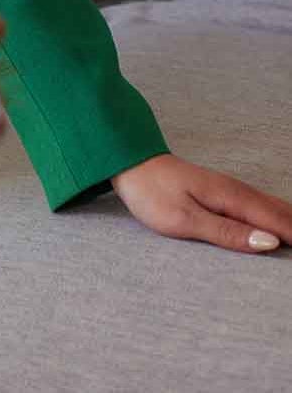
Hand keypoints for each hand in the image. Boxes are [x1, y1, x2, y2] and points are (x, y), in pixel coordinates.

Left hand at [110, 154, 291, 252]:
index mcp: (230, 198)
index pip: (276, 221)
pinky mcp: (221, 192)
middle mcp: (235, 190)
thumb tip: (270, 242)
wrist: (130, 162)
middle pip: (280, 212)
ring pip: (272, 206)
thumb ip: (227, 232)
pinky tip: (281, 223)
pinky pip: (259, 205)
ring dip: (291, 222)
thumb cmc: (152, 193)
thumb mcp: (185, 219)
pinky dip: (277, 215)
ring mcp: (229, 189)